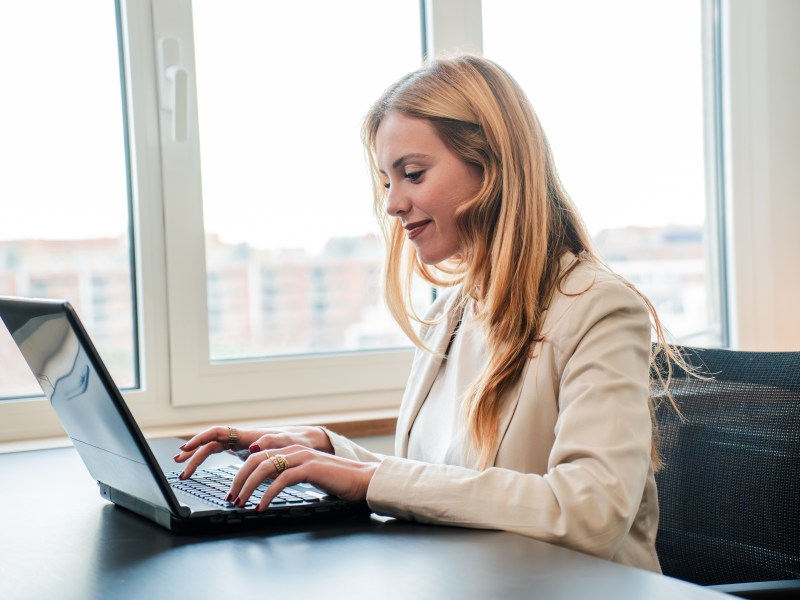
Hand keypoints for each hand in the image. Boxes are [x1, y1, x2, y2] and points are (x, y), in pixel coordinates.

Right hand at [173, 425, 333, 479]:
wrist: (307, 442)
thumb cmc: (298, 441)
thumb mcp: (287, 442)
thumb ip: (272, 444)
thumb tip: (253, 448)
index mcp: (248, 435)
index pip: (217, 433)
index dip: (200, 439)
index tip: (186, 448)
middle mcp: (241, 438)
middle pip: (210, 443)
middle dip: (193, 454)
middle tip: (180, 467)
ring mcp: (241, 444)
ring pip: (213, 449)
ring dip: (197, 458)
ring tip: (183, 470)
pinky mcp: (244, 451)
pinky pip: (221, 454)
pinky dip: (208, 459)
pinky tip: (199, 465)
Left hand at [228, 445, 377, 508]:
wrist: (362, 479)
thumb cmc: (336, 480)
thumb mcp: (306, 475)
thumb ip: (287, 474)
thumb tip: (267, 484)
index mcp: (291, 450)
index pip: (258, 455)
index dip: (242, 472)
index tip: (234, 490)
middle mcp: (294, 450)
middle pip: (256, 459)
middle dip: (239, 479)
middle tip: (231, 497)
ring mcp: (302, 457)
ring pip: (265, 467)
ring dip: (248, 487)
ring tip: (241, 503)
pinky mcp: (309, 468)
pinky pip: (281, 480)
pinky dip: (267, 494)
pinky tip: (261, 506)